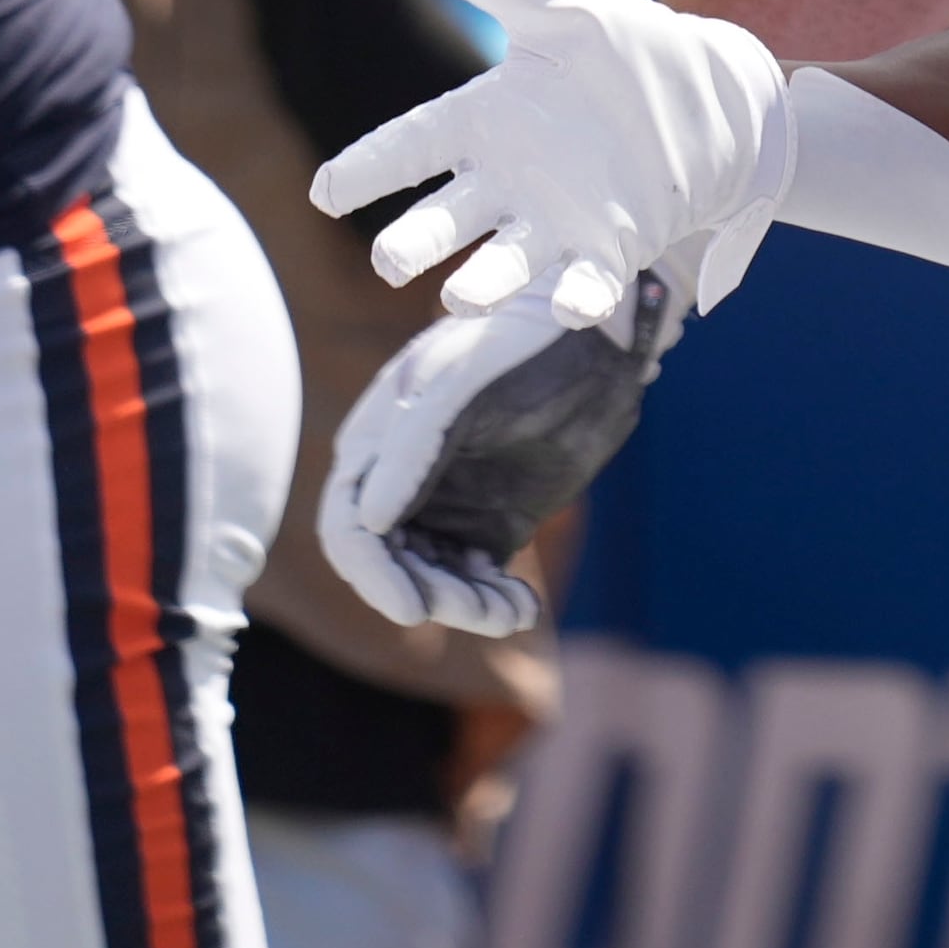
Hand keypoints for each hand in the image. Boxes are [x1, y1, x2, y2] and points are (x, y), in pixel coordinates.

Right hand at [312, 0, 790, 320]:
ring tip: (459, 301)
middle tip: (390, 260)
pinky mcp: (612, 248)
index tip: (327, 192)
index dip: (370, 167)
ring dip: (482, 283)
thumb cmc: (624, 51)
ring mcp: (557, 220)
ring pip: (506, 262)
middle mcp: (510, 180)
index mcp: (487, 119)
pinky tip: (574, 308)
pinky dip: (581, 299)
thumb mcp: (558, 3)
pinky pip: (589, 283)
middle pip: (446, 218)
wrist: (713, 95)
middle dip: (416, 240)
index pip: (413, 144)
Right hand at [318, 272, 680, 632]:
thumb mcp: (465, 385)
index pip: (350, 529)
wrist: (598, 334)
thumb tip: (367, 520)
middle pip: (393, 567)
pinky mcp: (492, 524)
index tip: (413, 609)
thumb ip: (413, 447)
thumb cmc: (522, 343)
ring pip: (435, 582)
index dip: (373, 576)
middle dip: (431, 596)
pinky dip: (495, 603)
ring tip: (513, 613)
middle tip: (484, 611)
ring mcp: (449, 505)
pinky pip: (478, 582)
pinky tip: (524, 607)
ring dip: (467, 608)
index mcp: (379, 444)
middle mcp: (404, 481)